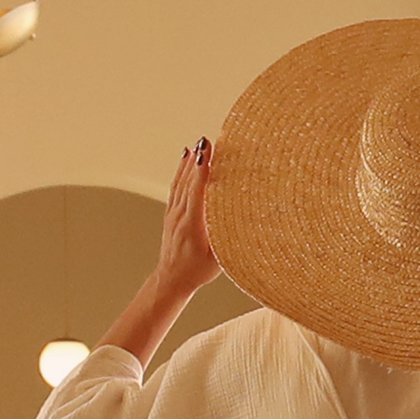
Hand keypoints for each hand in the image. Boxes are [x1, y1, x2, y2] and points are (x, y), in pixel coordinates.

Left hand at [95, 139, 227, 369]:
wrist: (171, 279)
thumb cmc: (197, 271)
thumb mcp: (218, 259)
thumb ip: (228, 239)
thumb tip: (248, 223)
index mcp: (192, 225)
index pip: (197, 192)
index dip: (202, 171)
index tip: (206, 152)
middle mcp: (180, 215)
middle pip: (189, 181)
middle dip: (199, 159)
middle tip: (209, 139)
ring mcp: (174, 213)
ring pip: (182, 182)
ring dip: (191, 161)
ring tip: (200, 142)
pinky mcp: (172, 213)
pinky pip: (176, 186)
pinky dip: (182, 170)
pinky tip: (186, 156)